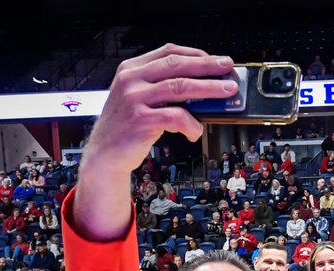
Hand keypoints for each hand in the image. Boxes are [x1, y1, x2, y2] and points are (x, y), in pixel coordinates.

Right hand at [73, 44, 237, 240]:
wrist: (104, 155)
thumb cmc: (127, 127)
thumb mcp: (139, 99)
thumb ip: (163, 89)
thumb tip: (204, 89)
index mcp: (132, 69)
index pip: (168, 52)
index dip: (195, 54)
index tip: (215, 59)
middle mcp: (131, 80)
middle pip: (178, 65)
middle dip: (207, 66)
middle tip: (228, 68)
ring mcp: (134, 99)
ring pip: (181, 87)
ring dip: (209, 89)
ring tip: (227, 91)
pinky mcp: (141, 120)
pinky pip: (176, 117)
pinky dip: (191, 124)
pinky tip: (195, 131)